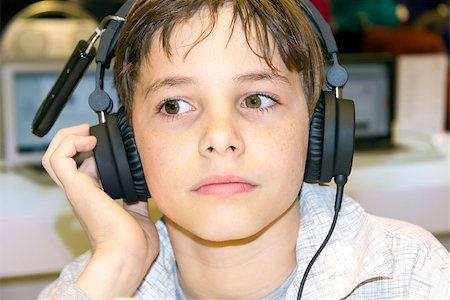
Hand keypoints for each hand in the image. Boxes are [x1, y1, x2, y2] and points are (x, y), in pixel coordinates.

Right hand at [42, 123, 158, 298]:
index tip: (109, 142)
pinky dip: (70, 143)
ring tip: (87, 131)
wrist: (129, 256)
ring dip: (68, 137)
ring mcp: (76, 190)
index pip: (82, 166)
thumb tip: (141, 184)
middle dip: (74, 138)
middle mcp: (82, 192)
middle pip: (61, 159)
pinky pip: (59, 159)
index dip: (92, 150)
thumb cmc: (134, 243)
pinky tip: (90, 140)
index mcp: (94, 197)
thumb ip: (136, 196)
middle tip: (93, 131)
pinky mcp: (77, 188)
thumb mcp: (139, 212)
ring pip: (53, 155)